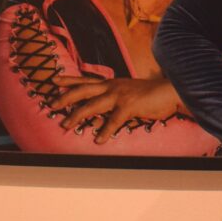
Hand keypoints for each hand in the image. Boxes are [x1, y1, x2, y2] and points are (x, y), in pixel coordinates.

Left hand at [50, 76, 182, 143]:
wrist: (169, 92)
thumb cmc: (150, 95)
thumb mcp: (129, 92)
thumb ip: (116, 97)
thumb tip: (104, 109)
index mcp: (112, 83)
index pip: (87, 80)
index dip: (70, 80)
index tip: (55, 81)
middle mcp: (113, 86)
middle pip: (83, 90)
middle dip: (66, 98)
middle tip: (52, 105)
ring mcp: (120, 95)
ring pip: (92, 105)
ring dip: (76, 115)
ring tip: (65, 125)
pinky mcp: (129, 105)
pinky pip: (113, 120)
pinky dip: (104, 131)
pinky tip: (98, 140)